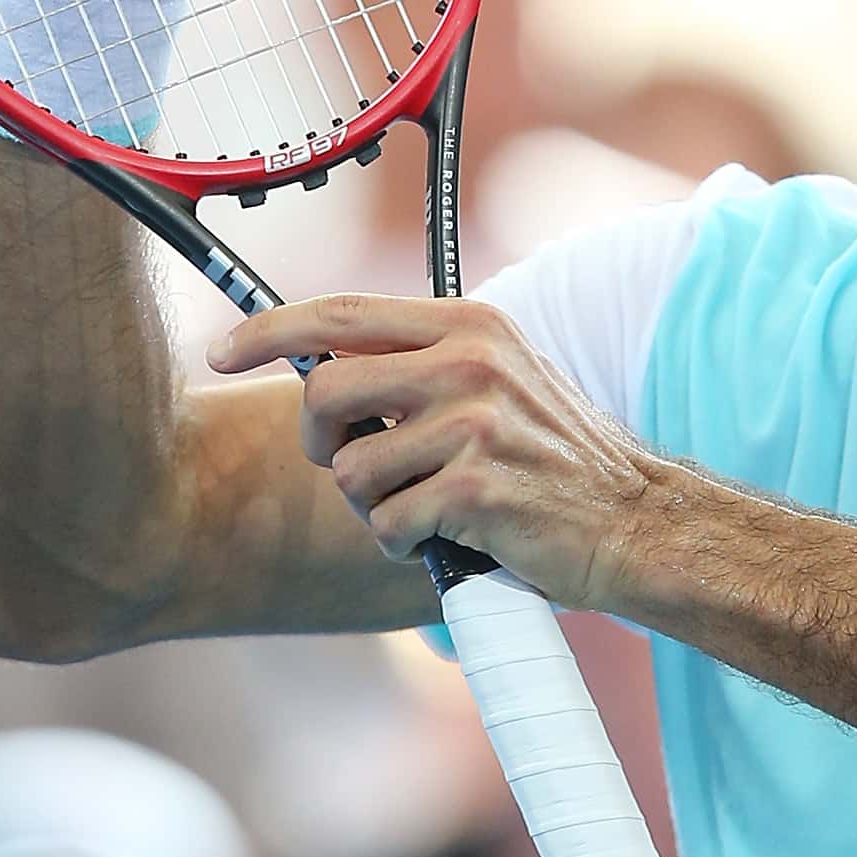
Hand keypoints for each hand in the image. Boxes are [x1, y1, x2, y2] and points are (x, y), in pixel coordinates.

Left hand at [211, 295, 666, 612]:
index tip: (220, 351)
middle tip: (354, 467)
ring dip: (374, 504)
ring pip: (350, 469)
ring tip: (427, 508)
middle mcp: (469, 361)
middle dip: (320, 443)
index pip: (341, 313)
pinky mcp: (474, 487)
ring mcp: (473, 422)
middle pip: (325, 391)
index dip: (268, 330)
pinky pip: (385, 522)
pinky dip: (402, 543)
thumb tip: (319, 367)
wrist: (636, 521)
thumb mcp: (498, 380)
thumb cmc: (553, 460)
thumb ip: (422, 363)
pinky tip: (449, 538)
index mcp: (470, 324)